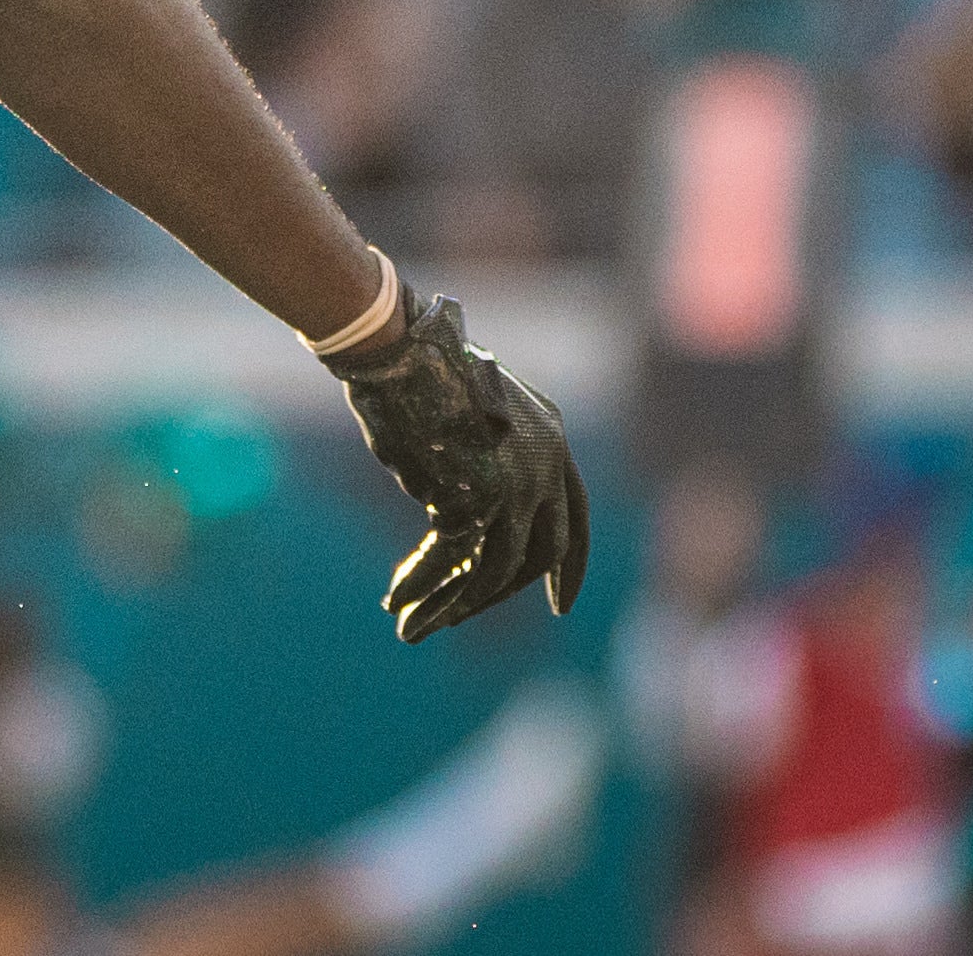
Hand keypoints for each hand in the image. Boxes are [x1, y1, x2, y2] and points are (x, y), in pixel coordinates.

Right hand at [328, 290, 590, 640]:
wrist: (399, 347)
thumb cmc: (419, 366)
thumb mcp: (474, 407)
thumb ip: (487, 452)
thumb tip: (464, 507)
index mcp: (552, 439)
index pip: (574, 517)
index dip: (568, 565)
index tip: (562, 604)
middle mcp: (545, 467)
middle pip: (538, 554)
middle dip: (502, 594)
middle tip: (463, 621)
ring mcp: (514, 487)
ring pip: (496, 571)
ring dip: (455, 605)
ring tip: (416, 624)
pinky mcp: (473, 500)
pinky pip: (449, 560)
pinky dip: (422, 585)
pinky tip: (399, 600)